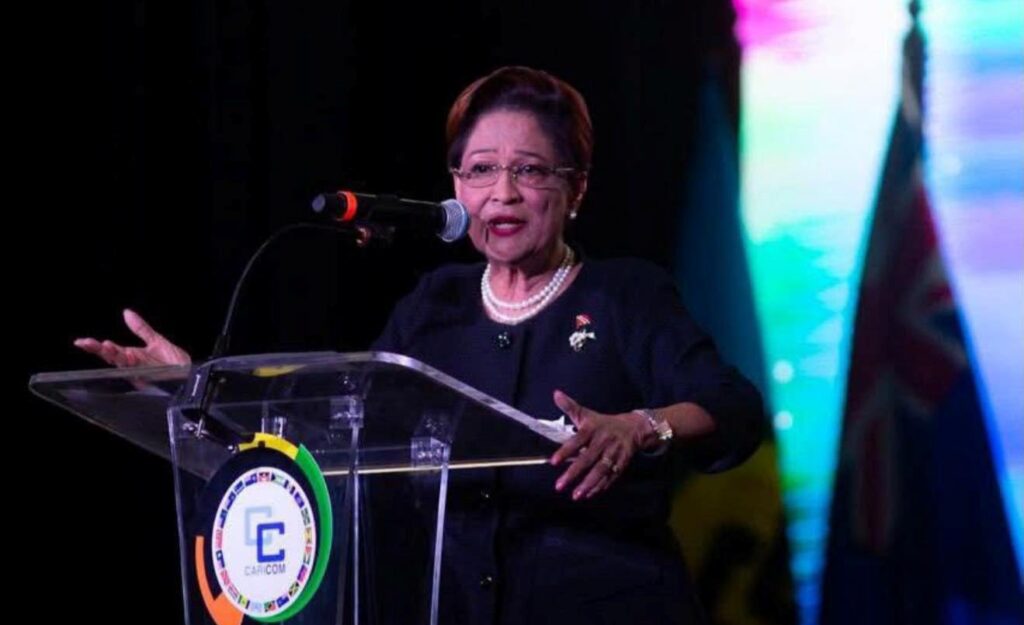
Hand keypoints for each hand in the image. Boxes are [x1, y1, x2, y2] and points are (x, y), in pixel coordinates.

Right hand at [74, 309, 191, 367]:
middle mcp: (134, 367)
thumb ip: (141, 328)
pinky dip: (135, 368)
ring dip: (118, 357)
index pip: (110, 351)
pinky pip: (141, 376)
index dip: (95, 347)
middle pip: (114, 360)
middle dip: (103, 352)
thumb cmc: (174, 362)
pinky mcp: (153, 382)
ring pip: (125, 367)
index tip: (81, 342)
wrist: (190, 375)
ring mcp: (142, 375)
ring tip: (110, 347)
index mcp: (132, 357)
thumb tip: (127, 313)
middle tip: (94, 344)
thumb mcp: (156, 340)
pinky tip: (131, 357)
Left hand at [549, 389, 648, 500]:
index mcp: (593, 429)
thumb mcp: (587, 413)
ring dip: (588, 484)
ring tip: (575, 496)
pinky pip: (611, 476)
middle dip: (573, 473)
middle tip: (559, 486)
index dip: (565, 451)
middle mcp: (603, 441)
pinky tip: (589, 494)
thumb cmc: (603, 423)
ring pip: (600, 470)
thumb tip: (555, 393)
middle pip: (588, 459)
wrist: (634, 428)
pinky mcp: (622, 463)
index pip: (577, 440)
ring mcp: (614, 453)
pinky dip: (600, 486)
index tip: (553, 462)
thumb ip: (570, 406)